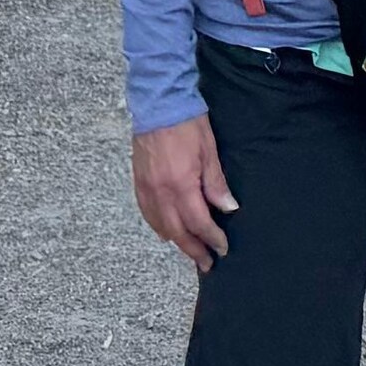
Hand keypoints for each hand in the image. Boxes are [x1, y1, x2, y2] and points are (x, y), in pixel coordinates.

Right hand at [131, 113, 236, 266]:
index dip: (211, 238)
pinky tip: (166, 232)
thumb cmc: (186, 122)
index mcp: (180, 184)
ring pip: (160, 226)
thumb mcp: (209, 150)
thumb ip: (216, 183)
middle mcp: (160, 192)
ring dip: (177, 241)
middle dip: (194, 250)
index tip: (222, 248)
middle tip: (207, 263)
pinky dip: (158, 227)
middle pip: (178, 232)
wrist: (158, 102)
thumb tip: (228, 208)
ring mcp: (146, 189)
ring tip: (191, 251)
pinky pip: (147, 214)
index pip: (198, 222)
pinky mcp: (138, 183)